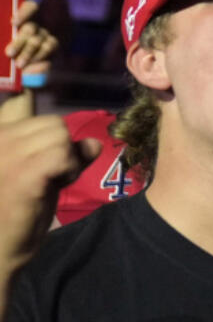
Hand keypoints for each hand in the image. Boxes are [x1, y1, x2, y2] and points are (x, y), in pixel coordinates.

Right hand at [0, 97, 99, 276]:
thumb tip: (94, 143)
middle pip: (53, 123)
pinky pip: (63, 153)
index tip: (43, 160)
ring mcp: (5, 151)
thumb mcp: (33, 174)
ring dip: (65, 160)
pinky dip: (68, 169)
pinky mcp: (23, 171)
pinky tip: (55, 185)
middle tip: (47, 176)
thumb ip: (57, 152)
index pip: (28, 107)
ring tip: (47, 182)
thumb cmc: (11, 213)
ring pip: (60, 134)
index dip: (47, 134)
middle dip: (60, 148)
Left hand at [5, 0, 56, 89]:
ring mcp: (44, 35)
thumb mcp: (1, 44)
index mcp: (21, 19)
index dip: (24, 12)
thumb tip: (2, 38)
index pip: (30, 7)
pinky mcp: (52, 46)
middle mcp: (34, 25)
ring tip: (18, 64)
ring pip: (37, 40)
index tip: (13, 23)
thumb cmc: (4, 56)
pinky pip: (48, 48)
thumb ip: (2, 38)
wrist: (17, 75)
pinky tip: (29, 63)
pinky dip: (38, 56)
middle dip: (19, 41)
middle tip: (9, 53)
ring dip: (27, 53)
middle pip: (30, 28)